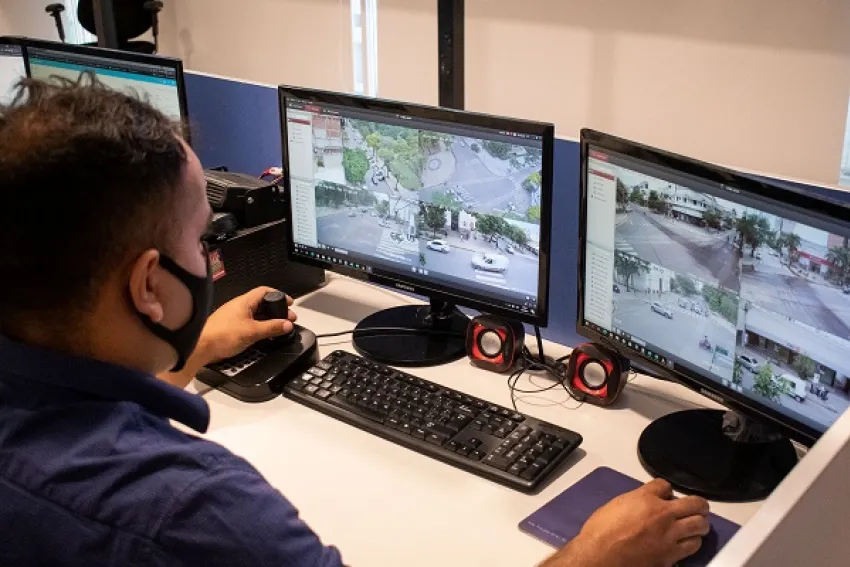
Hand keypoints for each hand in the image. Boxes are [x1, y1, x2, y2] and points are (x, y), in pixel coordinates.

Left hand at [198, 286, 297, 363]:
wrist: (201, 347)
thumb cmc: (221, 335)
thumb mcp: (252, 331)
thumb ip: (271, 327)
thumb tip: (287, 324)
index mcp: (243, 302)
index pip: (265, 291)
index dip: (279, 295)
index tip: (289, 303)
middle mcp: (238, 306)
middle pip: (261, 303)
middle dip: (276, 310)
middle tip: (287, 318)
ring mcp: (233, 316)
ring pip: (255, 314)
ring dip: (267, 320)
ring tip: (277, 328)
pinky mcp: (229, 327)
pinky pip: (248, 323)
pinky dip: (258, 326)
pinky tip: (262, 335)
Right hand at [541, 479, 709, 566]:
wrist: (599, 556)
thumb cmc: (600, 531)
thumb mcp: (615, 505)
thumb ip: (634, 501)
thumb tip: (643, 503)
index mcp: (645, 498)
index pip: (665, 485)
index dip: (666, 489)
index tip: (665, 493)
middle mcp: (663, 515)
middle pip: (695, 504)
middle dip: (698, 505)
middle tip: (698, 507)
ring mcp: (670, 537)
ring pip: (699, 526)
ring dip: (699, 524)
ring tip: (695, 526)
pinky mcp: (671, 556)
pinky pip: (692, 547)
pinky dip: (691, 543)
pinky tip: (686, 542)